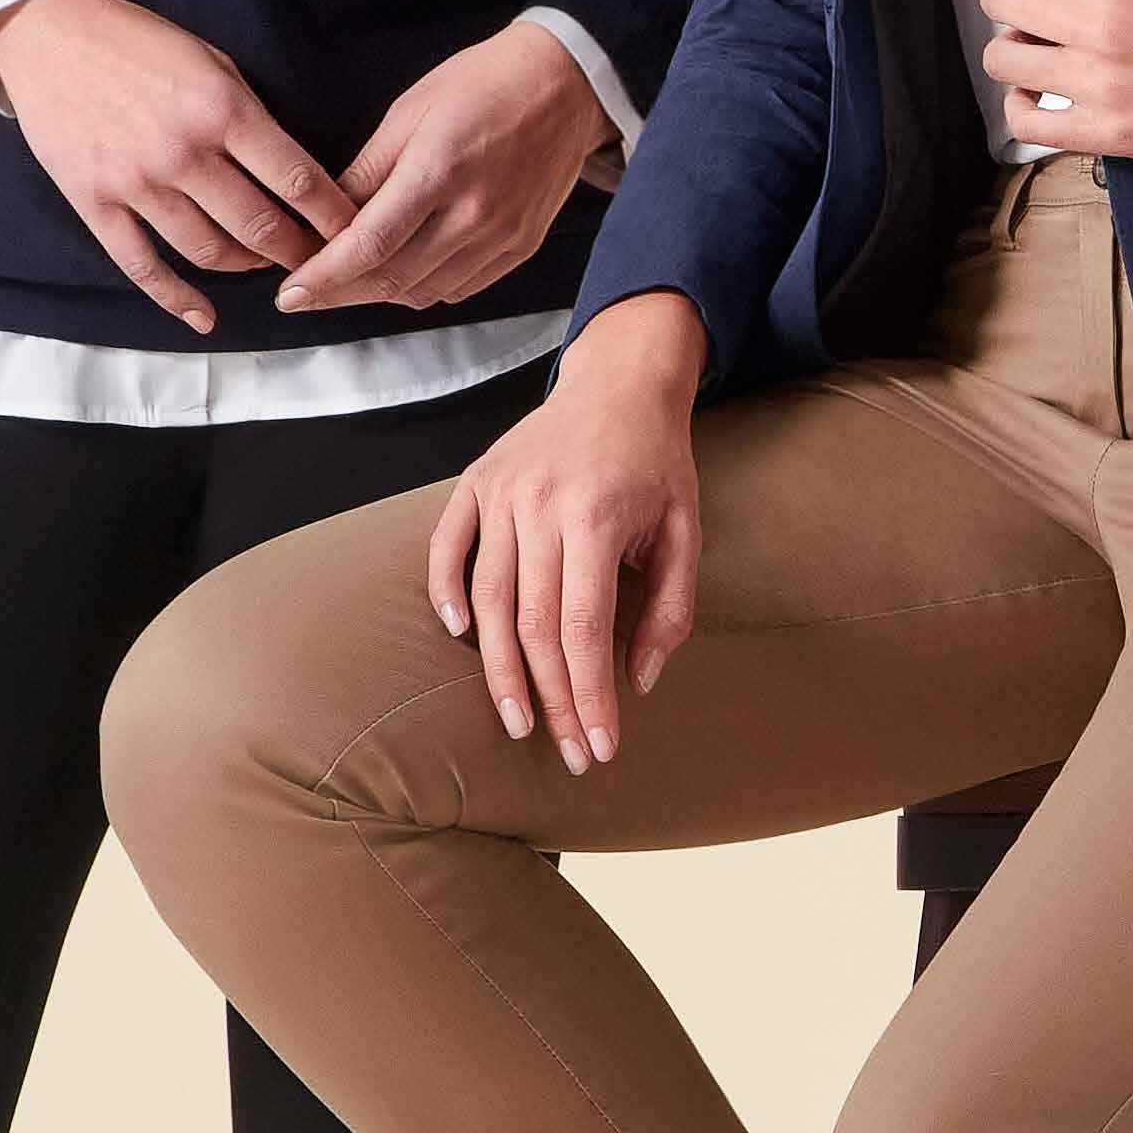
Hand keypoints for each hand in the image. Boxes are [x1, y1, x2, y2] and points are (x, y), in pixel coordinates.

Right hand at [0, 0, 356, 334]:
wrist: (50, 35)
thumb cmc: (139, 41)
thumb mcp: (211, 60)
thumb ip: (250, 116)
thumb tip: (293, 172)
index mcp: (222, 109)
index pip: (299, 180)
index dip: (335, 217)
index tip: (356, 234)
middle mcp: (184, 152)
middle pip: (261, 226)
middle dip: (300, 253)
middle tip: (320, 262)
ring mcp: (137, 182)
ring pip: (209, 252)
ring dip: (247, 266)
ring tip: (265, 263)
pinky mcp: (95, 202)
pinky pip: (143, 266)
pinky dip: (176, 299)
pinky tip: (204, 317)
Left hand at [277, 21, 618, 317]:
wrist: (564, 84)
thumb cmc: (482, 84)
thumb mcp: (409, 112)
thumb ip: (367, 172)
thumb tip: (325, 220)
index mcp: (437, 171)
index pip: (369, 245)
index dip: (324, 277)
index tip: (290, 294)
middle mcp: (473, 215)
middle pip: (392, 280)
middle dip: (340, 293)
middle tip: (306, 292)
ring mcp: (501, 237)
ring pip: (423, 293)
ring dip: (379, 292)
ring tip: (351, 277)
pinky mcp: (521, 248)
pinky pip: (459, 290)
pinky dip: (422, 288)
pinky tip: (404, 267)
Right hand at [423, 294, 709, 770]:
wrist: (620, 381)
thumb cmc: (657, 462)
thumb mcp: (686, 531)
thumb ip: (669, 609)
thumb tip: (640, 680)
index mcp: (598, 517)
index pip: (585, 628)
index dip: (590, 695)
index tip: (600, 745)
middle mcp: (541, 505)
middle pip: (535, 625)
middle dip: (552, 699)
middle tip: (567, 751)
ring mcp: (502, 491)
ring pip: (490, 599)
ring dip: (500, 669)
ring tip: (518, 720)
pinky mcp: (476, 480)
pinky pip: (448, 546)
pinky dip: (446, 592)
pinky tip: (463, 638)